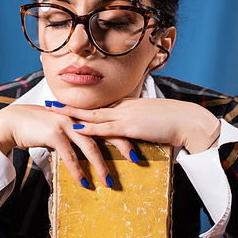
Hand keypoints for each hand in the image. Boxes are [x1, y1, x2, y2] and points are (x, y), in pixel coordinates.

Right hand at [0, 103, 136, 188]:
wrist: (13, 121)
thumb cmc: (37, 126)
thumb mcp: (61, 127)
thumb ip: (76, 133)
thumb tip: (87, 145)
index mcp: (81, 115)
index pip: (108, 123)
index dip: (123, 133)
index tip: (137, 144)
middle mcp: (77, 118)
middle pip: (105, 132)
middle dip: (122, 147)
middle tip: (136, 161)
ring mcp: (66, 125)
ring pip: (90, 147)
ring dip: (101, 166)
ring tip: (109, 182)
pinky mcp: (53, 134)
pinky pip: (69, 156)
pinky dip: (77, 170)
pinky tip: (84, 182)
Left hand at [47, 98, 220, 153]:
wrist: (188, 120)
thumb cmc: (174, 122)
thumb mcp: (150, 122)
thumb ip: (137, 126)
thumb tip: (129, 134)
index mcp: (128, 106)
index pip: (99, 106)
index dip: (81, 105)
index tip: (65, 104)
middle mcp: (123, 108)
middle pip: (90, 107)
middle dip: (68, 106)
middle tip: (48, 104)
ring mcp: (125, 116)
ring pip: (92, 115)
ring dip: (70, 114)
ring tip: (51, 112)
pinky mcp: (130, 127)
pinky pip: (104, 127)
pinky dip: (88, 128)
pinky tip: (74, 129)